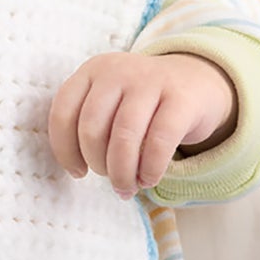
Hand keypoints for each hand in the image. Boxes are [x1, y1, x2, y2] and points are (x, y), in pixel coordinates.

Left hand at [48, 51, 236, 197]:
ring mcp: (151, 80)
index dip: (65, 151)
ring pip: (124, 136)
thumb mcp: (110, 103)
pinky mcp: (181, 98)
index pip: (63, 113)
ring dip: (122, 172)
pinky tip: (149, 179)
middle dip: (98, 164)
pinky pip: (159, 141)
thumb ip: (90, 126)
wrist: (196, 81)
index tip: (78, 172)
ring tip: (127, 188)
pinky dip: (150, 168)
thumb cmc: (142, 105)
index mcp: (92, 71)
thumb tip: (78, 171)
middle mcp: (118, 71)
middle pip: (92, 128)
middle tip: (111, 179)